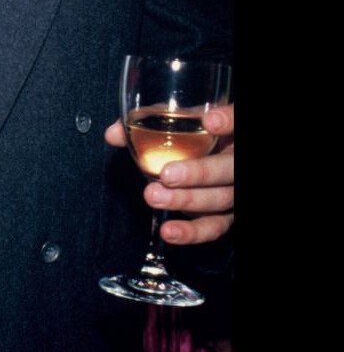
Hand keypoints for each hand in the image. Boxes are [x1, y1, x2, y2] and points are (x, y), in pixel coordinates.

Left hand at [105, 102, 233, 244]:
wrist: (211, 163)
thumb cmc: (196, 137)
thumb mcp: (182, 123)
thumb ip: (151, 123)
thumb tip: (112, 134)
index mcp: (232, 131)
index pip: (238, 119)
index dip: (229, 121)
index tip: (209, 121)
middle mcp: (237, 159)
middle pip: (230, 168)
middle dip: (199, 173)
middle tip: (167, 174)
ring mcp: (235, 189)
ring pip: (222, 198)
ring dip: (187, 200)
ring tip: (153, 196)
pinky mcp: (227, 215)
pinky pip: (215, 227)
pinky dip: (192, 232)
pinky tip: (169, 231)